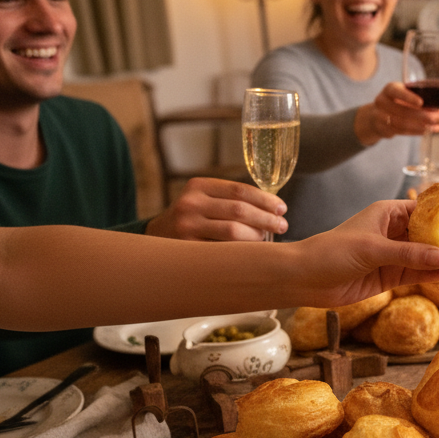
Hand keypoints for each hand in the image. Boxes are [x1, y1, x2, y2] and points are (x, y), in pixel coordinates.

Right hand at [145, 177, 287, 240]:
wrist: (157, 238)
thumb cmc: (193, 217)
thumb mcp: (205, 199)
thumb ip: (232, 199)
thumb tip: (274, 208)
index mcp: (198, 186)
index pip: (240, 190)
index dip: (265, 200)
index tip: (282, 208)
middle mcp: (190, 204)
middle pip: (240, 210)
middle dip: (266, 219)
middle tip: (282, 225)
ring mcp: (187, 227)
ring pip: (234, 232)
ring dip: (257, 236)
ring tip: (266, 238)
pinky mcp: (187, 249)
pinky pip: (224, 250)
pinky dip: (243, 251)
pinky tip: (252, 251)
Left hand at [298, 199, 438, 304]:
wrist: (305, 278)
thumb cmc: (333, 252)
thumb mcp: (373, 249)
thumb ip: (408, 254)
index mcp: (387, 213)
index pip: (423, 210)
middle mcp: (393, 232)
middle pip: (428, 235)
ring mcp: (392, 255)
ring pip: (424, 256)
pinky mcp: (389, 276)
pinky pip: (415, 274)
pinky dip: (430, 276)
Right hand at [354, 82, 438, 144]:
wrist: (376, 115)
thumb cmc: (397, 102)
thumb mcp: (405, 95)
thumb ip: (421, 99)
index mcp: (390, 89)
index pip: (396, 91)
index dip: (408, 97)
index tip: (422, 102)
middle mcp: (382, 101)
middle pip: (403, 111)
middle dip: (425, 116)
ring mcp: (379, 116)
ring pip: (403, 123)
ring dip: (423, 126)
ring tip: (438, 126)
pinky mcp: (382, 129)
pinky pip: (402, 132)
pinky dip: (417, 131)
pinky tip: (428, 131)